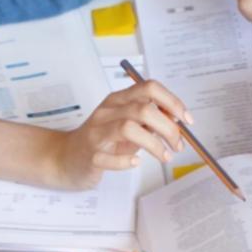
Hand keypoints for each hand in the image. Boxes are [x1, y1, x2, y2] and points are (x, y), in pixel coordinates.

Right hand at [52, 80, 190, 189]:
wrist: (64, 158)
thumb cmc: (102, 140)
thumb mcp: (127, 123)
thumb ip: (149, 118)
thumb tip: (178, 117)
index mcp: (118, 100)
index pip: (149, 88)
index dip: (172, 102)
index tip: (187, 120)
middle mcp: (107, 112)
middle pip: (144, 109)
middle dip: (168, 128)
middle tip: (178, 145)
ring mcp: (96, 133)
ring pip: (129, 128)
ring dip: (153, 144)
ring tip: (164, 156)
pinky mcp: (90, 155)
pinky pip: (110, 157)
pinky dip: (127, 160)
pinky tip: (135, 163)